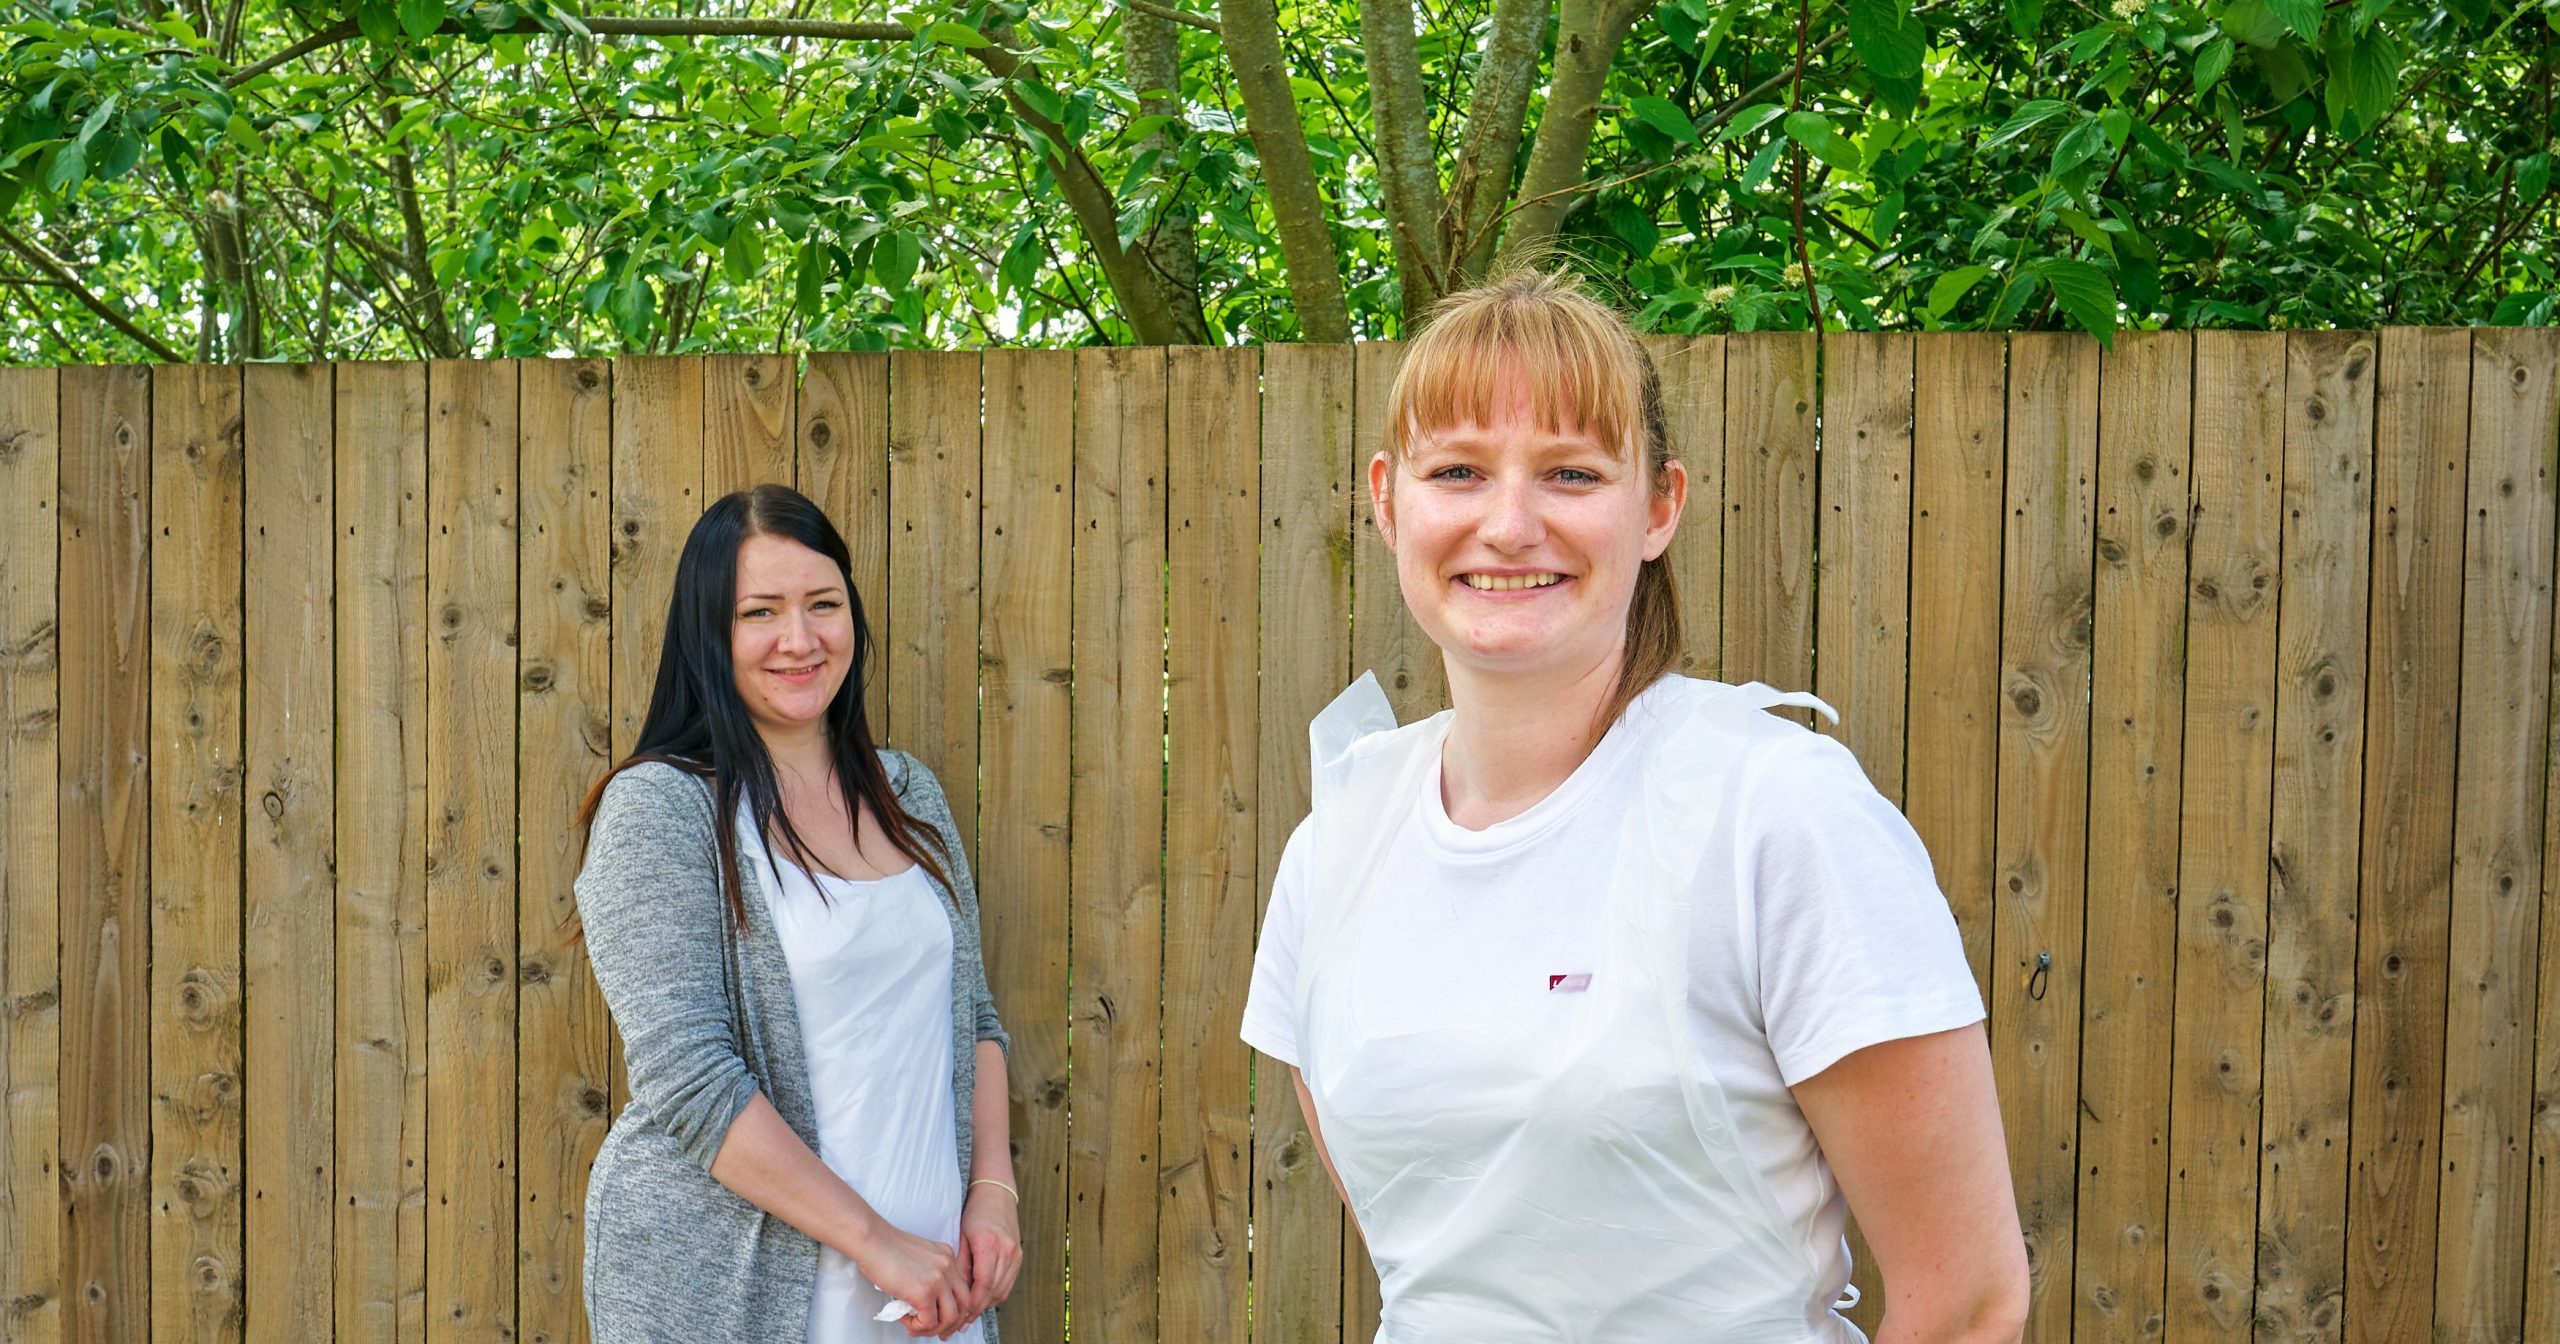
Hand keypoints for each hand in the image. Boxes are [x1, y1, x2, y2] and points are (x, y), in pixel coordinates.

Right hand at [848, 1220, 969, 1337]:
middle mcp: (948, 1266)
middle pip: (964, 1304)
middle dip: (952, 1324)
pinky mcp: (925, 1292)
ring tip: (916, 1326)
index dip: (956, 1308)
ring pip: (950, 1317)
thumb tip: (927, 1302)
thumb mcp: (918, 1257)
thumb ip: (929, 1275)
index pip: (963, 1288)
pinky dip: (917, 1327)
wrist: (871, 1241)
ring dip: (933, 1329)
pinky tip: (905, 1320)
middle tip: (938, 1331)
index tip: (946, 1318)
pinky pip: (929, 1322)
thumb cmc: (885, 1248)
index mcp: (948, 1257)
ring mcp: (939, 1279)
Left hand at [959, 1182, 1022, 1319]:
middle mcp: (1006, 1250)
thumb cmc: (977, 1212)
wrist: (997, 1195)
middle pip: (994, 1290)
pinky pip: (1009, 1282)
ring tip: (971, 1313)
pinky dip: (996, 1293)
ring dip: (987, 1303)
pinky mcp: (1019, 1255)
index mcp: (989, 1244)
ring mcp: (1015, 1253)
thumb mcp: (963, 1236)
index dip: (973, 1303)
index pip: (983, 1284)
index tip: (961, 1316)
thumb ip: (962, 1264)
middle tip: (962, 1322)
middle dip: (978, 1309)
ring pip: (1003, 1289)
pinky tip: (984, 1298)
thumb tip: (957, 1290)